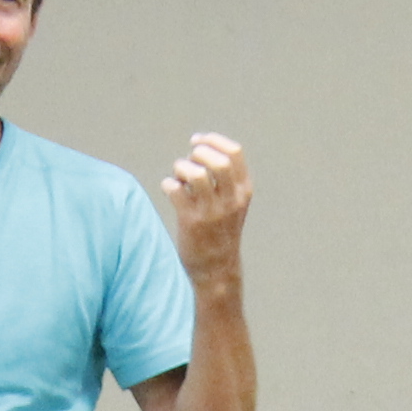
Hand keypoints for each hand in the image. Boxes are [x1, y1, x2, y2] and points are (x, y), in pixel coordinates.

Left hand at [160, 134, 250, 290]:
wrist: (217, 269)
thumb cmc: (220, 231)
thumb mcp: (233, 203)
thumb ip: (224, 179)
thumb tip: (197, 151)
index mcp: (243, 191)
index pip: (234, 152)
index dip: (212, 140)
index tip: (196, 142)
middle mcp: (231, 200)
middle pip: (217, 160)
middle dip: (197, 153)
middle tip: (187, 162)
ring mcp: (211, 212)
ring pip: (196, 174)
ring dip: (181, 168)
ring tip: (178, 177)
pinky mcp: (191, 222)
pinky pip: (175, 190)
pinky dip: (168, 184)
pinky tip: (170, 190)